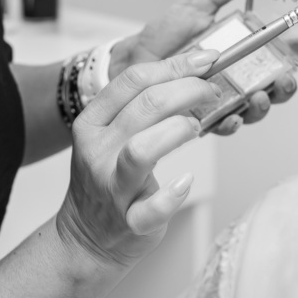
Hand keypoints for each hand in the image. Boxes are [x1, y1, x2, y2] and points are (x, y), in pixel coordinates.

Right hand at [56, 50, 222, 266]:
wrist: (86, 238)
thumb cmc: (109, 179)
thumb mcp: (111, 135)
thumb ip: (139, 107)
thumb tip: (190, 72)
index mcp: (92, 123)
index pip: (133, 80)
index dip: (175, 64)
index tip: (206, 59)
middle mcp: (98, 151)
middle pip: (144, 106)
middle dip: (188, 89)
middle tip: (212, 91)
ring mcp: (111, 188)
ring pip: (142, 150)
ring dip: (177, 131)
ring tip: (197, 127)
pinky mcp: (129, 222)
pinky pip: (152, 209)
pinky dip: (174, 195)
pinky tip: (186, 181)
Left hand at [109, 0, 297, 134]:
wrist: (132, 59)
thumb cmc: (164, 34)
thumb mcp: (198, 3)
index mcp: (241, 52)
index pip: (275, 60)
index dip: (290, 63)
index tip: (296, 59)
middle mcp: (236, 78)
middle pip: (272, 89)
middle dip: (283, 89)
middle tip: (282, 82)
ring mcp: (221, 99)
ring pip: (253, 110)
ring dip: (261, 107)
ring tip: (258, 98)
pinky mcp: (203, 117)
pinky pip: (223, 126)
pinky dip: (231, 124)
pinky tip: (232, 118)